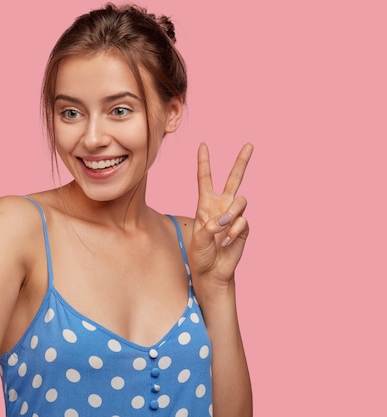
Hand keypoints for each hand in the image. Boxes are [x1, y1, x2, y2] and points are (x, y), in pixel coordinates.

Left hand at [188, 142, 252, 291]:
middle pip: (234, 179)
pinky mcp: (244, 227)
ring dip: (232, 214)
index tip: (203, 144)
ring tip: (223, 230)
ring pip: (241, 201)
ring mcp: (234, 216)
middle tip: (249, 144)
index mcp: (205, 204)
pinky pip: (243, 222)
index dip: (204, 162)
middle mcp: (221, 206)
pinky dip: (234, 231)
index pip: (205, 179)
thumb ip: (210, 226)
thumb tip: (228, 217)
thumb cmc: (200, 254)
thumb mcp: (198, 239)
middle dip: (242, 161)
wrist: (212, 272)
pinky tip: (227, 242)